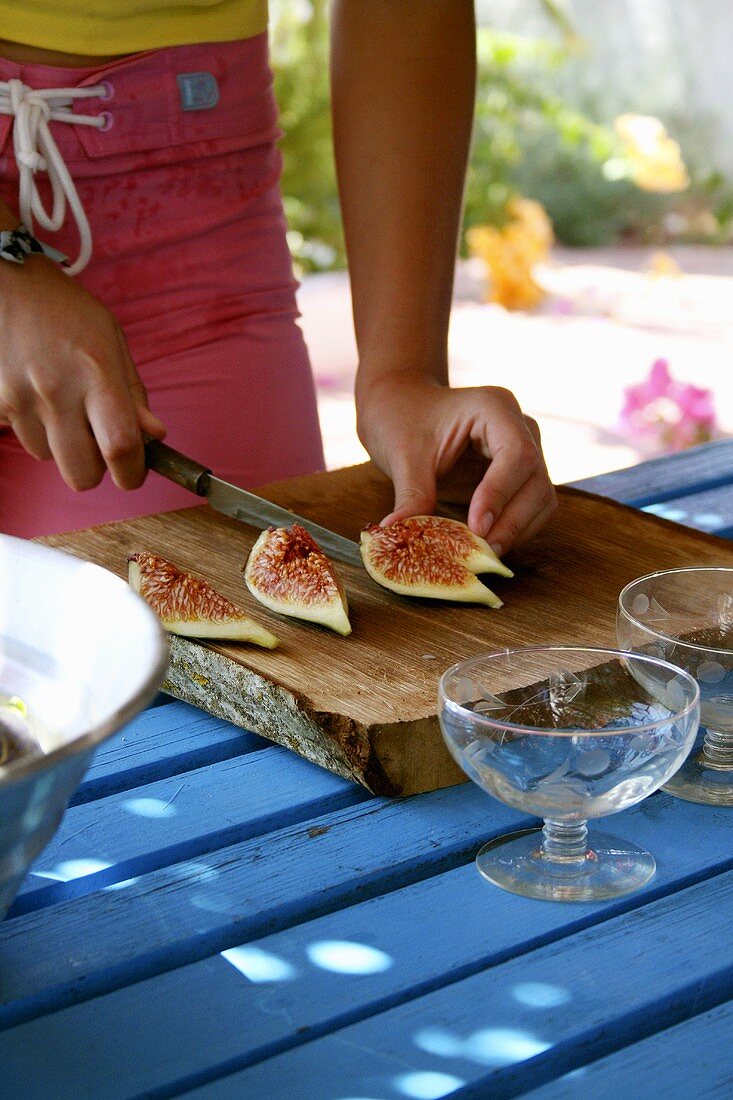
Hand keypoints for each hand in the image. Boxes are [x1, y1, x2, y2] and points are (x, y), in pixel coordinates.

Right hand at [0, 255, 164, 491]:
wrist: (6, 281)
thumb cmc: (66, 311)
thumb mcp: (112, 341)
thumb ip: (133, 393)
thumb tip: (154, 434)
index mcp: (96, 374)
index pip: (120, 447)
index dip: (133, 473)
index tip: (134, 474)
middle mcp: (57, 391)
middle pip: (82, 474)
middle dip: (96, 469)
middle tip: (99, 443)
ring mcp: (21, 399)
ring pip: (50, 458)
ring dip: (63, 446)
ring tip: (64, 406)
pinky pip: (25, 439)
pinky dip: (38, 430)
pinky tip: (39, 398)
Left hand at [356, 370, 556, 555]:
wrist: (404, 407)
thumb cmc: (403, 419)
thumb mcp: (403, 456)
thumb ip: (411, 494)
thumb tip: (396, 532)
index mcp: (494, 407)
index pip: (517, 454)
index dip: (500, 494)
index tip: (477, 527)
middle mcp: (519, 426)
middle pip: (536, 480)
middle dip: (512, 521)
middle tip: (482, 551)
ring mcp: (526, 449)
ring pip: (541, 498)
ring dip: (517, 530)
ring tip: (483, 551)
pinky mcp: (521, 474)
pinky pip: (532, 507)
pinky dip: (515, 529)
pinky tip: (487, 542)